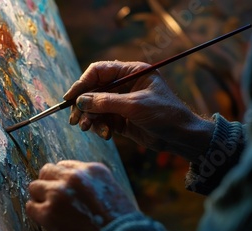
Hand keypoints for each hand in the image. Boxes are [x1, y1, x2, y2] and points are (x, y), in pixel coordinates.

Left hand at [25, 160, 136, 230]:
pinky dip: (36, 213)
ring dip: (40, 198)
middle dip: (47, 184)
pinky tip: (45, 220)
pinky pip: (31, 207)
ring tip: (49, 211)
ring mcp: (59, 194)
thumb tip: (73, 188)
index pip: (65, 166)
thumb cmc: (120, 225)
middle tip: (51, 198)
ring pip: (35, 187)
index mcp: (93, 170)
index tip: (63, 189)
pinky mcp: (49, 213)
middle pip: (46, 171)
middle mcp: (74, 177)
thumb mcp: (113, 192)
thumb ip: (92, 184)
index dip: (62, 179)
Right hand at [64, 61, 214, 162]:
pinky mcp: (121, 119)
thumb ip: (106, 102)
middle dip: (83, 105)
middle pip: (93, 90)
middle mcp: (124, 85)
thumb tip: (80, 101)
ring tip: (88, 128)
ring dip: (90, 118)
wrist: (181, 136)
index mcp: (131, 72)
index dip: (82, 83)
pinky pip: (103, 120)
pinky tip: (106, 135)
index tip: (70, 98)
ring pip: (95, 107)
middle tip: (74, 120)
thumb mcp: (135, 106)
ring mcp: (122, 102)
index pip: (99, 72)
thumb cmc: (165, 114)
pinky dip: (100, 127)